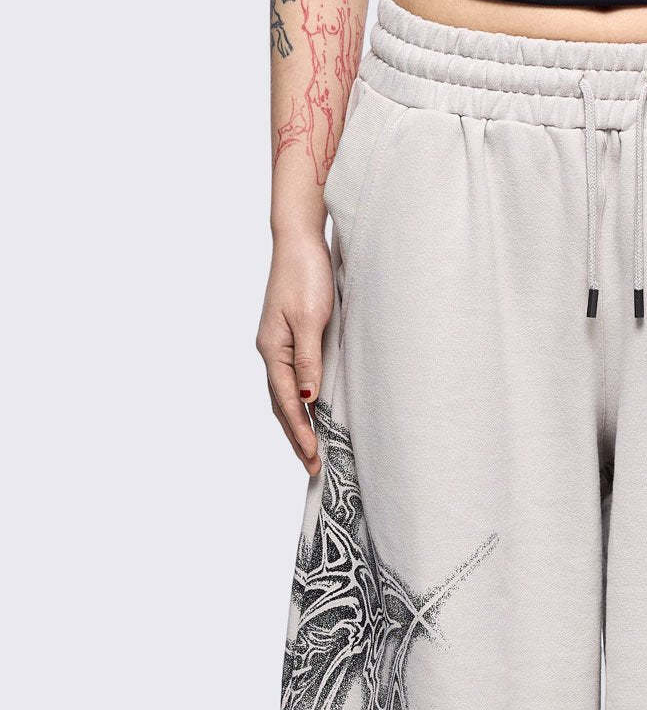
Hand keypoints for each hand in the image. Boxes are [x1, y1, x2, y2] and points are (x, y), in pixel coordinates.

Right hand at [256, 231, 333, 475]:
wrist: (299, 241)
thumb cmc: (305, 275)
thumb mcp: (310, 320)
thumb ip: (309, 360)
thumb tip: (307, 398)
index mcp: (272, 350)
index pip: (287, 402)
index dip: (300, 431)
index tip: (313, 457)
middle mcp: (271, 351)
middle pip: (281, 405)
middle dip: (296, 437)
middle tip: (312, 468)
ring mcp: (278, 345)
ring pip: (284, 395)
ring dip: (296, 424)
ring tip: (309, 451)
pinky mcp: (289, 338)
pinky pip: (291, 380)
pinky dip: (299, 403)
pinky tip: (309, 414)